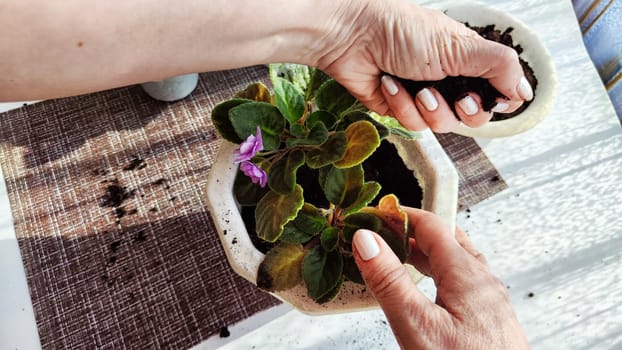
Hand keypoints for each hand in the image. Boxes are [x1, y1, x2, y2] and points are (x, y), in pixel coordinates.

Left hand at [316, 0, 532, 131]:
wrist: (352, 36)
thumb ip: (499, 67)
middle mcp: (448, 80)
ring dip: (426, 107)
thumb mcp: (459, 45)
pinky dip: (400, 104)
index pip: (495, 94)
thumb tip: (524, 92)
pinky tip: (389, 83)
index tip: (484, 97)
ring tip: (414, 84)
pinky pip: (411, 124)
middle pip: (472, 118)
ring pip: (440, 125)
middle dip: (461, 110)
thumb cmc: (403, 30)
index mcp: (467, 61)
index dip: (493, 103)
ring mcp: (423, 95)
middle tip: (454, 95)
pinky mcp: (398, 108)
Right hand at [352, 207, 529, 348]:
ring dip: (426, 251)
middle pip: (446, 239)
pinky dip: (438, 272)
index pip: (431, 225)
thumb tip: (366, 241)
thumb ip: (390, 281)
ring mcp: (489, 299)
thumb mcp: (417, 326)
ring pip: (456, 260)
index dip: (400, 214)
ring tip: (398, 255)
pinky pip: (462, 280)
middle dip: (412, 230)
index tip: (373, 213)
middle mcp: (483, 280)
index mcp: (467, 274)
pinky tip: (428, 288)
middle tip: (382, 231)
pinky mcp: (489, 318)